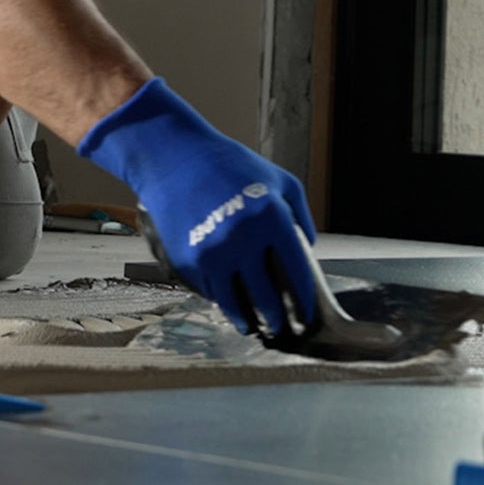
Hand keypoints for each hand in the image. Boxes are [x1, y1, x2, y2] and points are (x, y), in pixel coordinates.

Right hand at [78, 78, 316, 334]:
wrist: (175, 158)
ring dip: (245, 320)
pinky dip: (219, 298)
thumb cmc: (230, 164)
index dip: (303, 297)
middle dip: (277, 318)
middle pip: (266, 296)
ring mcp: (212, 253)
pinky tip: (225, 300)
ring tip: (252, 326)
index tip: (306, 312)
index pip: (296, 270)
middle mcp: (243, 240)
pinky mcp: (187, 260)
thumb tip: (308, 249)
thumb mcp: (277, 179)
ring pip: (233, 302)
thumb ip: (300, 213)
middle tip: (282, 326)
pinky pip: (209, 289)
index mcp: (271, 218)